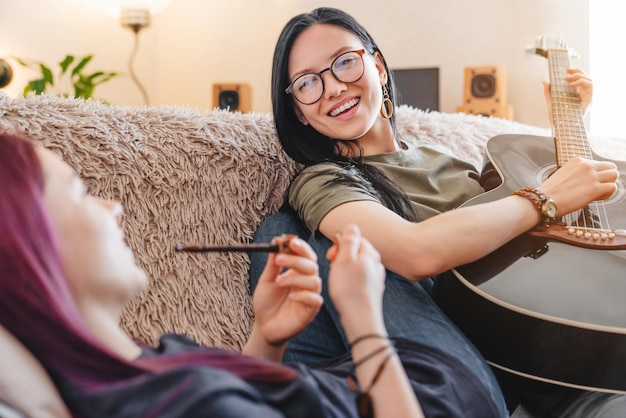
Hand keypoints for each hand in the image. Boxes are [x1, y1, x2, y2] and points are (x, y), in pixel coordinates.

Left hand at [251, 236, 321, 346]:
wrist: (263, 326)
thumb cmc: (266, 303)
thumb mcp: (266, 280)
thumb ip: (273, 264)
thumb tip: (276, 241)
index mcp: (298, 272)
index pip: (306, 255)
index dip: (301, 248)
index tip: (291, 242)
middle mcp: (306, 282)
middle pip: (312, 265)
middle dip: (296, 260)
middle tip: (279, 258)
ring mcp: (309, 296)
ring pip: (314, 281)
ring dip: (296, 278)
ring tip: (279, 281)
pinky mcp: (310, 310)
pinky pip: (315, 299)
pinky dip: (304, 295)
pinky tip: (291, 296)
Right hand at [326, 224, 386, 338]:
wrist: (361, 319)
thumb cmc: (350, 290)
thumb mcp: (345, 260)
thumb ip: (349, 241)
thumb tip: (352, 225)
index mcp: (370, 253)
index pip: (354, 238)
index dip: (340, 245)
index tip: (331, 257)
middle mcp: (376, 263)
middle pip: (355, 252)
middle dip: (341, 258)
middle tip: (334, 269)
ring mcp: (375, 277)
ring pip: (356, 266)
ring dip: (344, 270)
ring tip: (339, 282)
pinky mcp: (372, 290)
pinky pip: (358, 279)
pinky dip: (349, 282)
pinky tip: (345, 291)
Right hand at [540, 157, 618, 214]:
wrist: (543, 199)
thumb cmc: (550, 192)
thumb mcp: (563, 174)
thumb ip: (577, 174)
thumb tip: (586, 181)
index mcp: (578, 161)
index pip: (599, 164)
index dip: (596, 175)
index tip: (588, 183)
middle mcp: (586, 165)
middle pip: (610, 167)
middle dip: (607, 178)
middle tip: (598, 188)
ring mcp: (591, 176)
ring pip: (614, 175)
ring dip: (609, 184)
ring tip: (598, 193)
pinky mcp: (594, 189)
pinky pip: (613, 188)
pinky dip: (608, 194)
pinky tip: (597, 198)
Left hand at [543, 68, 592, 124]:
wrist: (559, 128)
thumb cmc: (556, 118)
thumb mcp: (550, 102)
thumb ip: (548, 92)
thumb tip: (545, 81)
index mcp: (576, 94)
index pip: (579, 79)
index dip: (575, 72)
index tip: (566, 70)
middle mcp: (583, 95)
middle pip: (586, 77)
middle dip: (577, 71)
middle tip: (567, 70)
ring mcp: (587, 97)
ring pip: (589, 80)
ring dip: (579, 76)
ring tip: (568, 79)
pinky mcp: (589, 100)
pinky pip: (590, 85)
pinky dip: (581, 82)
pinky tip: (572, 85)